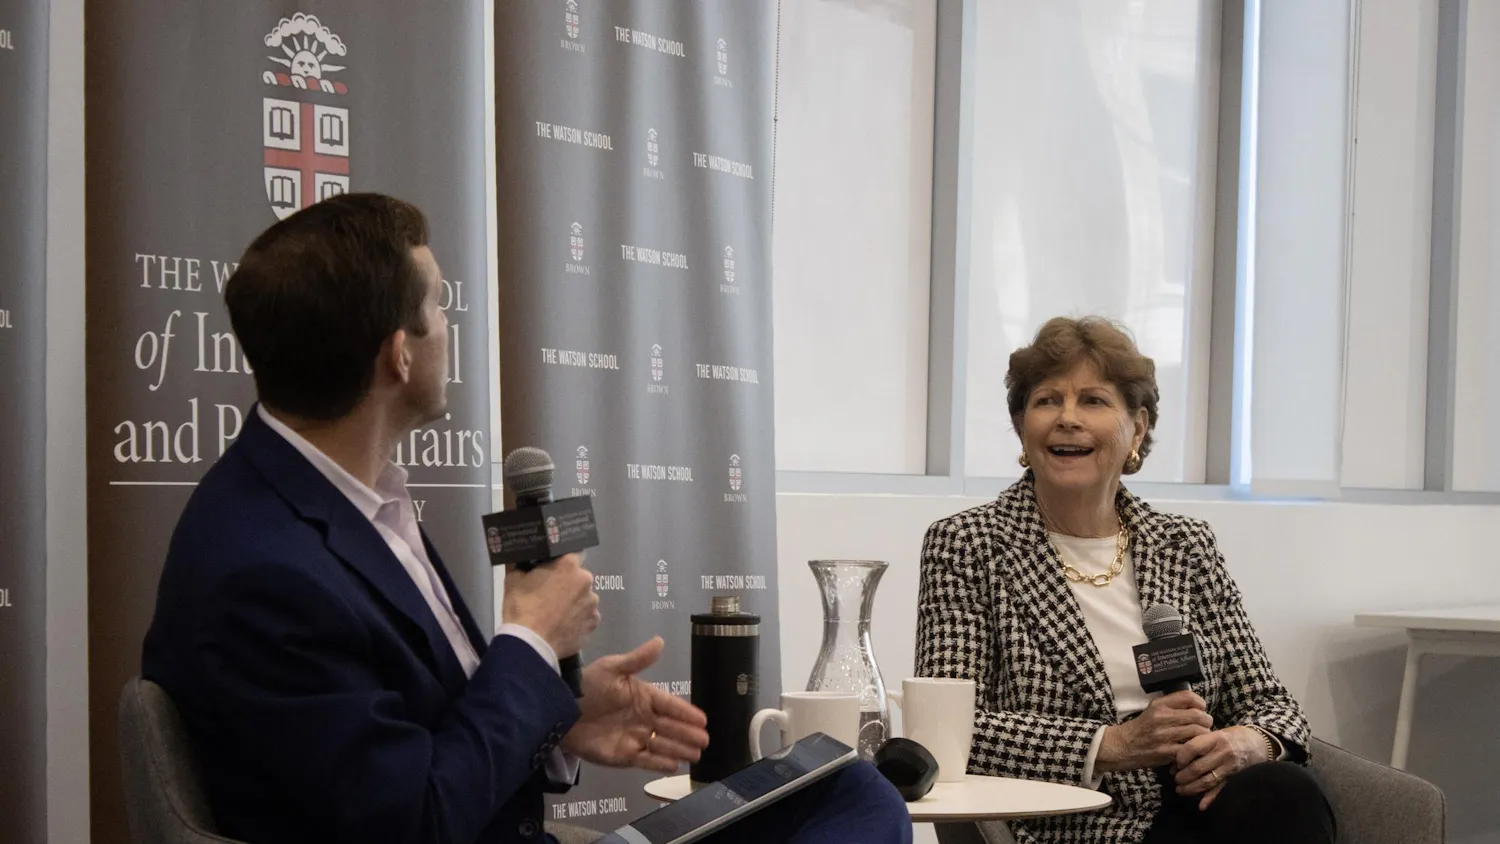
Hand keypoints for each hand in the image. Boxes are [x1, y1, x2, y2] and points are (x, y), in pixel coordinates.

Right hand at [501, 553, 598, 658]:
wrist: (530, 644)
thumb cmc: (522, 607)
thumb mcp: (513, 579)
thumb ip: (519, 563)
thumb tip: (519, 557)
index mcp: (569, 564)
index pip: (570, 555)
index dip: (560, 564)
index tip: (551, 571)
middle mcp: (586, 580)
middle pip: (578, 578)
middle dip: (567, 584)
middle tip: (550, 595)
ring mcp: (592, 603)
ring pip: (583, 598)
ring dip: (574, 602)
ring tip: (556, 615)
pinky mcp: (594, 623)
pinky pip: (586, 617)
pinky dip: (577, 620)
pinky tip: (563, 626)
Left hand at [562, 637, 709, 773]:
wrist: (560, 711)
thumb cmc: (587, 686)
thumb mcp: (613, 668)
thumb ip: (638, 659)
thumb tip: (660, 641)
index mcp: (643, 696)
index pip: (670, 705)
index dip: (686, 712)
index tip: (703, 720)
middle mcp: (642, 718)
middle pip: (670, 728)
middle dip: (688, 734)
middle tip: (705, 741)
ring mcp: (634, 738)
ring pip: (662, 745)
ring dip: (679, 750)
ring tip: (696, 755)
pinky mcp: (623, 756)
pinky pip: (646, 761)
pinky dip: (660, 764)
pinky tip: (674, 766)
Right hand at [1097, 691, 1212, 772]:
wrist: (1122, 746)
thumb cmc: (1141, 729)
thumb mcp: (1152, 710)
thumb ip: (1172, 706)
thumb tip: (1197, 707)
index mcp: (1159, 704)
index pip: (1188, 696)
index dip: (1200, 703)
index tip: (1201, 709)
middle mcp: (1161, 717)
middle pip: (1197, 715)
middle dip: (1206, 721)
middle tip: (1206, 725)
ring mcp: (1164, 735)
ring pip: (1197, 732)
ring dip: (1203, 736)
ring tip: (1200, 738)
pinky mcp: (1165, 751)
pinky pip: (1189, 748)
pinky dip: (1194, 749)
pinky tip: (1192, 750)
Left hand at [1174, 726, 1269, 808]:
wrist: (1257, 744)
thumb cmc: (1229, 737)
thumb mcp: (1214, 733)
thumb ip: (1197, 743)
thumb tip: (1175, 762)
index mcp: (1215, 738)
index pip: (1193, 747)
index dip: (1181, 757)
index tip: (1175, 763)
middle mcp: (1223, 752)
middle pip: (1198, 767)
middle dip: (1183, 776)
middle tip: (1175, 779)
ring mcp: (1230, 767)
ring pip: (1207, 781)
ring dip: (1191, 788)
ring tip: (1180, 790)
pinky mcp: (1235, 778)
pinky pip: (1221, 789)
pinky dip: (1210, 798)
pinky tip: (1201, 805)